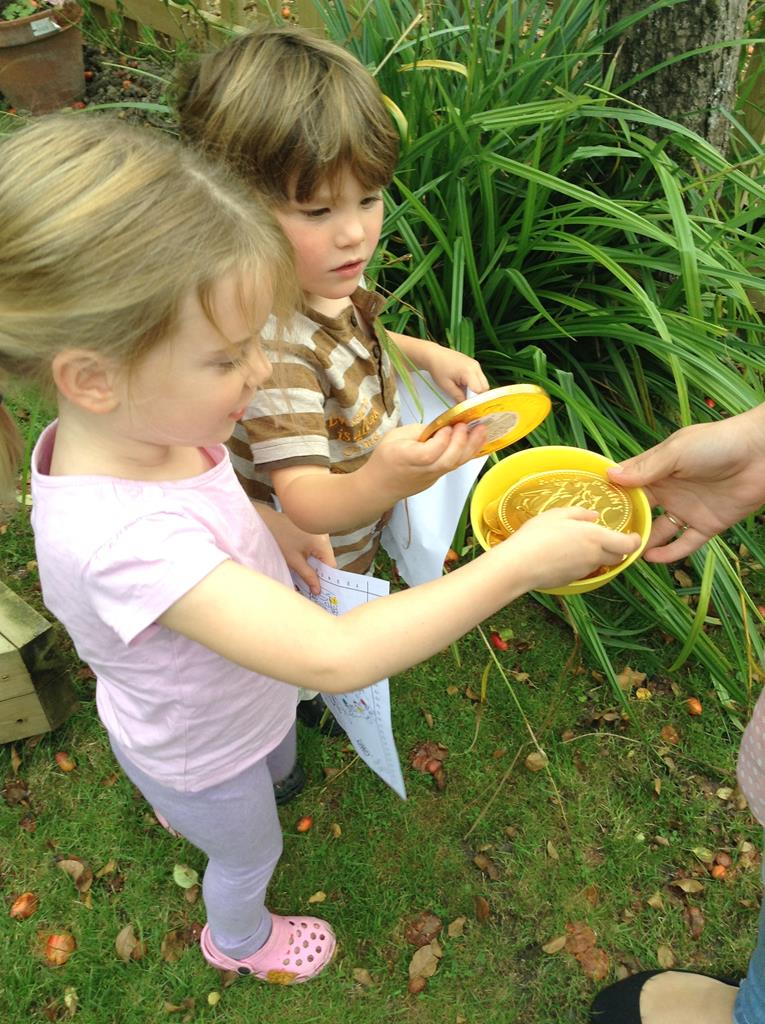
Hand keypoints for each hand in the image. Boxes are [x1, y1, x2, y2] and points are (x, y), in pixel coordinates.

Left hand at [254, 504, 335, 593]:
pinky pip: (317, 546)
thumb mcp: (294, 561)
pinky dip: (312, 555)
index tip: (319, 589)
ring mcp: (319, 532)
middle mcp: (325, 536)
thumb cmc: (280, 538)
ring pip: (322, 553)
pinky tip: (303, 560)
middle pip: (327, 559)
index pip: (331, 565)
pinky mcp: (313, 530)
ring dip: (315, 564)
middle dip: (319, 572)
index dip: (326, 579)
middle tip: (311, 585)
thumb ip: (308, 576)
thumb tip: (317, 590)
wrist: (268, 520)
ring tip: (305, 572)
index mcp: (322, 543)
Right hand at [365, 420, 487, 502]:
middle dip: (463, 442)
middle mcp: (422, 470)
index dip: (442, 440)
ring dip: (471, 447)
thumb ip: (419, 432)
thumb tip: (442, 426)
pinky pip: (455, 466)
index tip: (448, 426)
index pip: (430, 453)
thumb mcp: (395, 436)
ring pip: (455, 465)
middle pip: (448, 461)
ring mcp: (432, 477)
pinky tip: (476, 441)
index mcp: (407, 458)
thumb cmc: (385, 458)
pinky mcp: (438, 478)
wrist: (380, 486)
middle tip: (470, 424)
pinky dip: (467, 453)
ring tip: (482, 431)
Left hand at [420, 343, 489, 402]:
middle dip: (477, 396)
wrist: (434, 355)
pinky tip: (464, 386)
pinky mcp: (474, 364)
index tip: (468, 406)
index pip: (479, 391)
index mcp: (469, 372)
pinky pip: (479, 377)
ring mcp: (476, 364)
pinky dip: (474, 384)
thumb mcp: (446, 386)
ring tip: (464, 392)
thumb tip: (465, 406)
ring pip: (483, 383)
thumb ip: (458, 397)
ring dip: (476, 390)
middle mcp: (476, 367)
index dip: (474, 400)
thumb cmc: (438, 369)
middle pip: (485, 387)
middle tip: (466, 400)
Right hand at [503, 506, 641, 590]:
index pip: (629, 545)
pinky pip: (584, 571)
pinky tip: (563, 555)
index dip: (635, 541)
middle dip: (617, 549)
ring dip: (597, 555)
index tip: (633, 535)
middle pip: (618, 557)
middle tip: (605, 538)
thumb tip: (594, 517)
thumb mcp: (557, 515)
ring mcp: (584, 571)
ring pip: (600, 563)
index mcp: (596, 537)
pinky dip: (581, 563)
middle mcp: (594, 556)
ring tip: (578, 545)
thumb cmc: (537, 535)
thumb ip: (580, 514)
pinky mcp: (572, 581)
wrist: (519, 565)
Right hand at [607, 406, 764, 562]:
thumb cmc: (717, 443)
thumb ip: (646, 468)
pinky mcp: (707, 525)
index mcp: (658, 470)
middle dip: (624, 524)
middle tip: (603, 539)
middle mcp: (669, 491)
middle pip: (640, 512)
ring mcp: (687, 509)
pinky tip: (652, 557)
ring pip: (659, 531)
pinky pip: (685, 543)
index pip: (628, 486)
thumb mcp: (676, 451)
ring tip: (625, 552)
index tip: (589, 510)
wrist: (762, 453)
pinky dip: (670, 553)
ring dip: (643, 542)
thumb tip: (611, 476)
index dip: (611, 497)